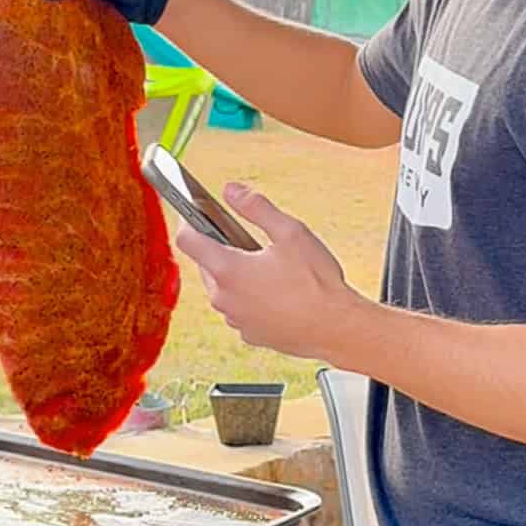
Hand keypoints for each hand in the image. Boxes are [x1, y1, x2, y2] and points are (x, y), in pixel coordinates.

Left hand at [174, 183, 356, 359]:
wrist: (338, 328)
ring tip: (268, 267)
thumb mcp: (290, 232)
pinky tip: (276, 291)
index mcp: (228, 270)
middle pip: (205, 265)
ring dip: (235, 275)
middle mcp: (225, 298)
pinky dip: (249, 297)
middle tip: (247, 240)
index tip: (195, 214)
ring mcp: (236, 319)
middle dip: (219, 249)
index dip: (188, 222)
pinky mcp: (250, 334)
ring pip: (222, 289)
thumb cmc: (317, 284)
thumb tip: (232, 191)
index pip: (187, 241)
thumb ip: (256, 207)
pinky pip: (239, 308)